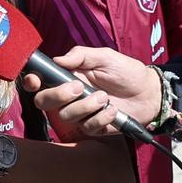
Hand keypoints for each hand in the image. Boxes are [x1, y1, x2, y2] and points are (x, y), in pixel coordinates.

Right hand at [21, 47, 160, 136]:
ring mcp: (80, 113)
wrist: (150, 92)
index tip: (35, 80)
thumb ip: (80, 55)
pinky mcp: (94, 127)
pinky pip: (87, 127)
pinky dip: (101, 117)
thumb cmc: (126, 71)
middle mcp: (69, 97)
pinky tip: (113, 110)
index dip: (31, 82)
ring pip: (66, 116)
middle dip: (58, 96)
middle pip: (44, 102)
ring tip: (105, 97)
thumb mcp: (104, 57)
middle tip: (80, 87)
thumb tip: (57, 60)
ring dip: (86, 106)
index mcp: (67, 78)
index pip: (39, 83)